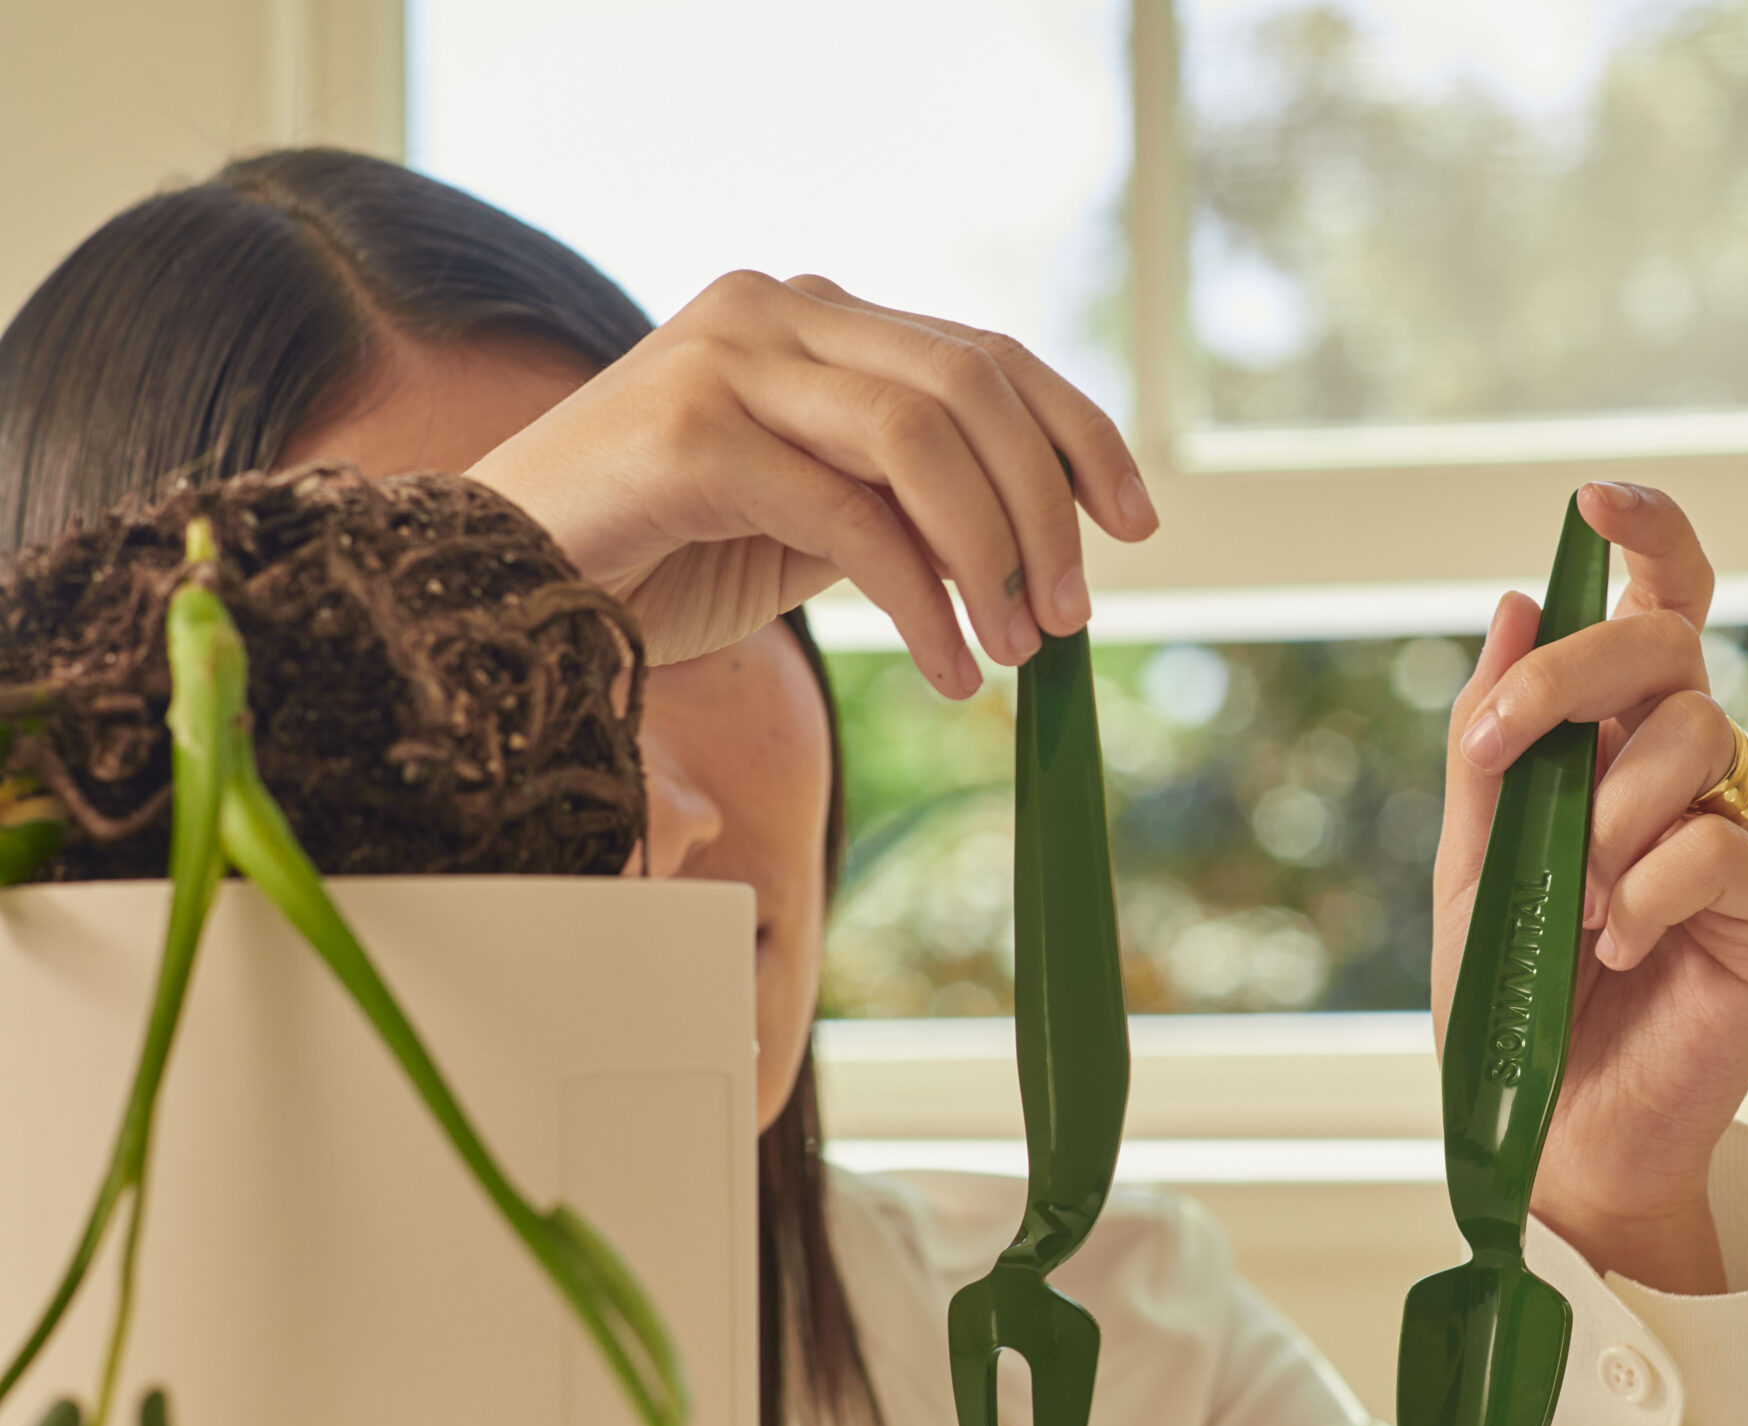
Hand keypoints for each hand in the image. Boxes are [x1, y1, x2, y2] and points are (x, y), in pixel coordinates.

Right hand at [467, 271, 1158, 684]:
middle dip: (1047, 506)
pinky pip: (850, 515)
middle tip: (1073, 613)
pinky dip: (921, 601)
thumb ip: (903, 501)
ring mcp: (726, 358)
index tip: (1136, 521)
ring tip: (1018, 648)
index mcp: (812, 316)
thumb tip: (1036, 547)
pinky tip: (950, 669)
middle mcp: (774, 309)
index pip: (986, 356)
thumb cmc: (655, 559)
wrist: (488, 584)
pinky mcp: (690, 434)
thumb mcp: (812, 519)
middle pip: (973, 387)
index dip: (1079, 434)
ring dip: (994, 553)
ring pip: (922, 437)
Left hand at [1433, 482, 1747, 1294]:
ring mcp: (1741, 840)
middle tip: (1505, 752)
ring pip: (1696, 739)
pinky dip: (1648, 889)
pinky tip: (1614, 945)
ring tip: (1571, 904)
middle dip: (1576, 676)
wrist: (1543, 1136)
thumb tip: (1520, 598)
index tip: (1593, 501)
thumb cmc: (1509, 999)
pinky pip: (1720, 847)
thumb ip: (1493, 738)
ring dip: (1604, 814)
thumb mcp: (1474, 854)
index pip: (1663, 609)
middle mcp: (1691, 775)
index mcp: (1619, 745)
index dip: (1648, 537)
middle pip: (1671, 649)